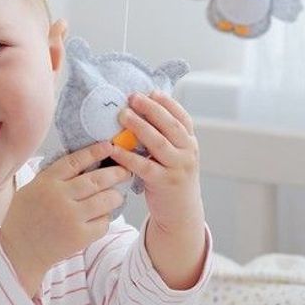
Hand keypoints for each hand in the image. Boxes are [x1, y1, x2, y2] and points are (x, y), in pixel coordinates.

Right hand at [0, 141, 130, 294]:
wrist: (18, 252)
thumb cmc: (26, 216)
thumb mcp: (33, 188)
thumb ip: (55, 176)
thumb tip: (84, 161)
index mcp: (47, 182)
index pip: (76, 161)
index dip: (95, 152)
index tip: (109, 145)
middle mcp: (60, 197)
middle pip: (96, 180)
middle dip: (116, 173)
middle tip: (126, 170)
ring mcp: (70, 217)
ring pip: (105, 200)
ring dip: (115, 196)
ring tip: (117, 195)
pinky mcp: (79, 237)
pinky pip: (103, 222)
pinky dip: (106, 218)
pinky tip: (102, 217)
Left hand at [109, 90, 203, 232]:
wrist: (181, 213)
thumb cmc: (171, 177)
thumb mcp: (175, 155)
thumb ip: (164, 136)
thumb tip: (140, 109)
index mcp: (190, 142)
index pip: (182, 117)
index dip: (168, 103)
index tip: (151, 91)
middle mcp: (188, 152)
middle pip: (171, 126)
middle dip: (151, 109)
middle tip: (132, 97)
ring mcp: (178, 168)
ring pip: (159, 143)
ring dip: (140, 127)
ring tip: (123, 115)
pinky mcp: (165, 183)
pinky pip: (144, 166)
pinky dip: (128, 156)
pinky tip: (115, 148)